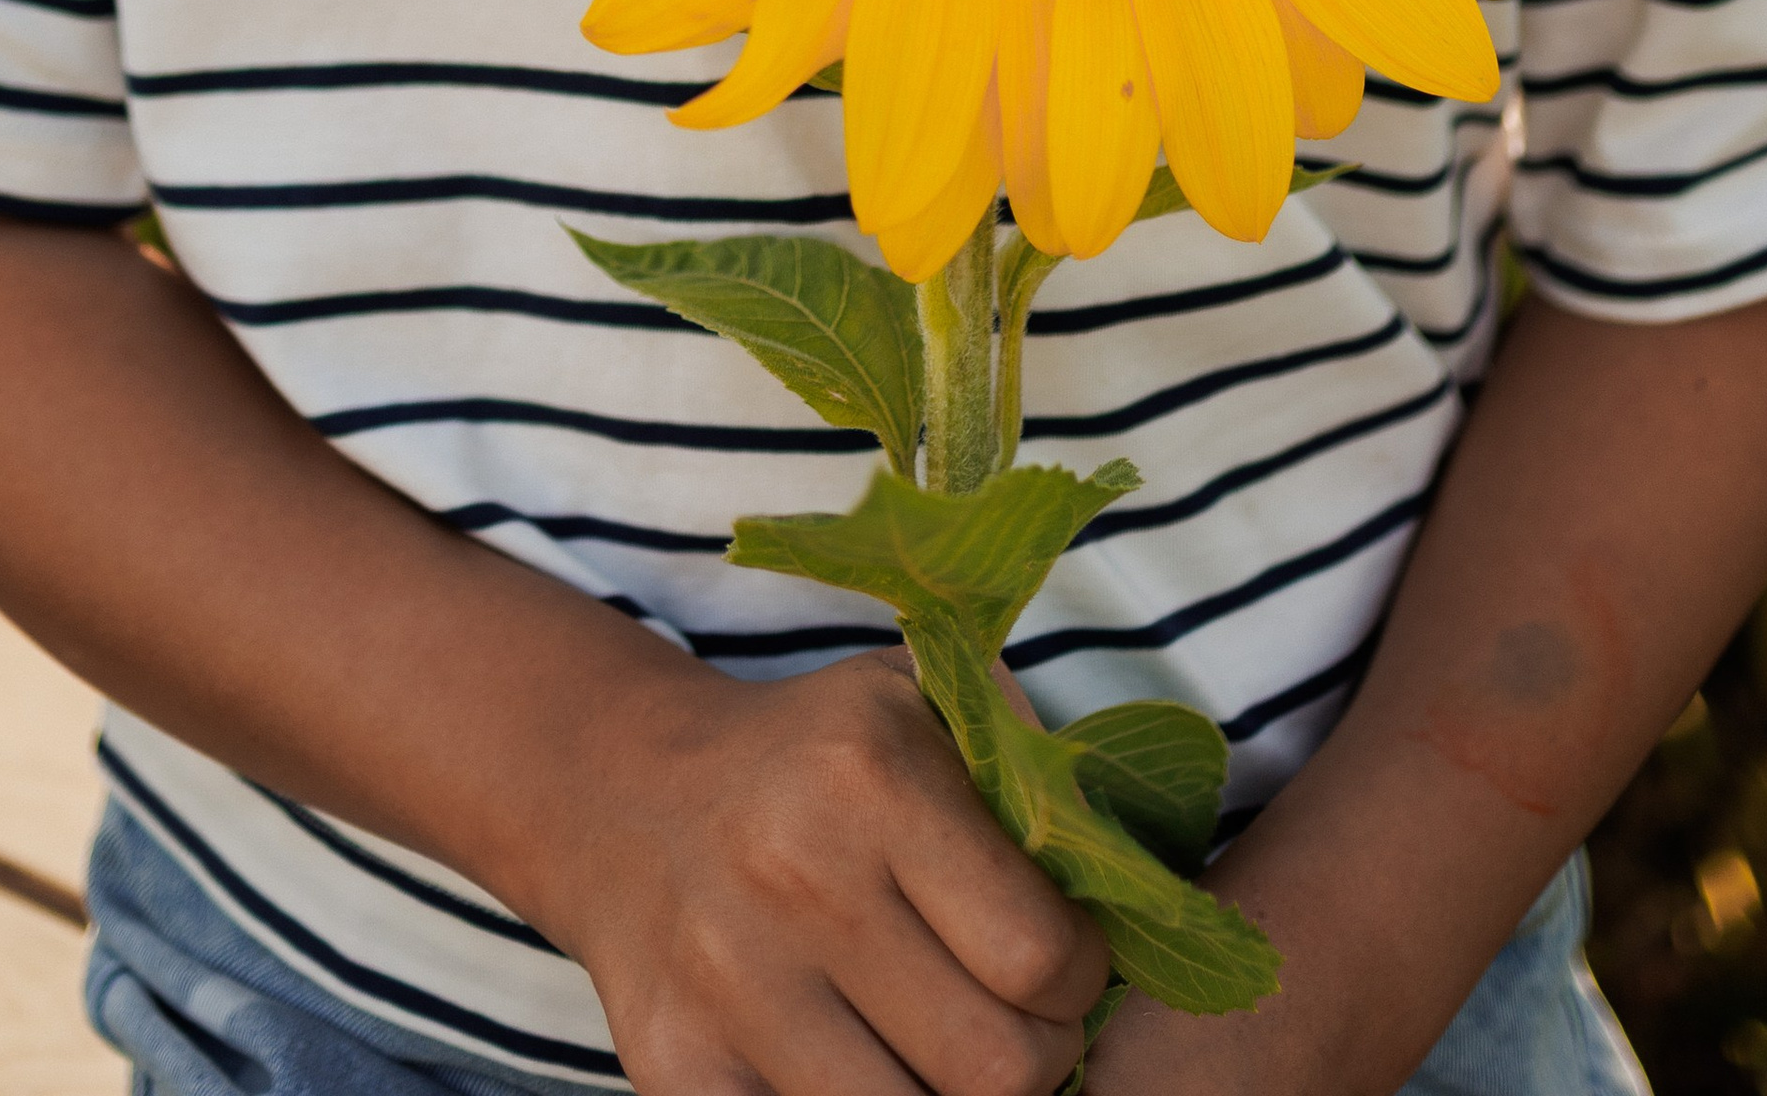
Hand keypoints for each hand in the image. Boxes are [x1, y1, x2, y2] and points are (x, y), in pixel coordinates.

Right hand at [544, 648, 1111, 1095]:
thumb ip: (1028, 770)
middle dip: (1037, 1063)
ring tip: (948, 1052)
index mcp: (871, 774)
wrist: (630, 799)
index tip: (1063, 965)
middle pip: (994, 1069)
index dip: (1083, 982)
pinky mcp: (676, 1070)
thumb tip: (1137, 887)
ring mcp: (728, 983)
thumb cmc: (816, 760)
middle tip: (1021, 1028)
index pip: (1044, 956)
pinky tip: (875, 1071)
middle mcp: (795, 876)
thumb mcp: (921, 706)